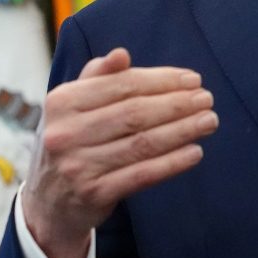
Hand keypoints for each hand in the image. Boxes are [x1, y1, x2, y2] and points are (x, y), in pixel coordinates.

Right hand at [23, 48, 217, 257]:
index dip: (161, 80)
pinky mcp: (94, 194)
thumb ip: (97, 78)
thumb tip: (122, 54)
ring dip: (182, 130)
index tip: (192, 79)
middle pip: (135, 113)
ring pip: (142, 143)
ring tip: (209, 121)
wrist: (48, 203)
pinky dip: (172, 163)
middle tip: (207, 99)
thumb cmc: (71, 142)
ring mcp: (78, 165)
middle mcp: (66, 133)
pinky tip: (195, 152)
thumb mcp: (72, 107)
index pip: (121, 85)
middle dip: (177, 104)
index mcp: (62, 102)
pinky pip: (142, 174)